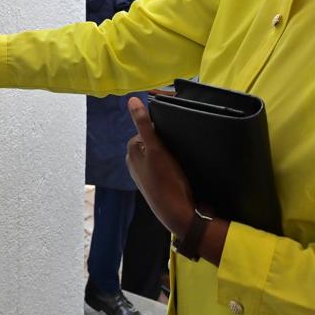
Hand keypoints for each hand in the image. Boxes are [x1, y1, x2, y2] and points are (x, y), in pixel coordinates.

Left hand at [126, 97, 194, 236]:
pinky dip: (173, 164)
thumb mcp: (156, 149)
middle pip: (153, 140)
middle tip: (180, 146)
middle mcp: (135, 162)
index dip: (162, 129)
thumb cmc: (167, 182)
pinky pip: (165, 166)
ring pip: (160, 153)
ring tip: (182, 158)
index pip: (147, 128)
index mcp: (132, 152)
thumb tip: (131, 99)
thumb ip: (143, 124)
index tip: (175, 133)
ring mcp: (146, 174)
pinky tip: (182, 169)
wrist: (179, 214)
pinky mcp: (157, 183)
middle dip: (166, 140)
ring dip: (171, 152)